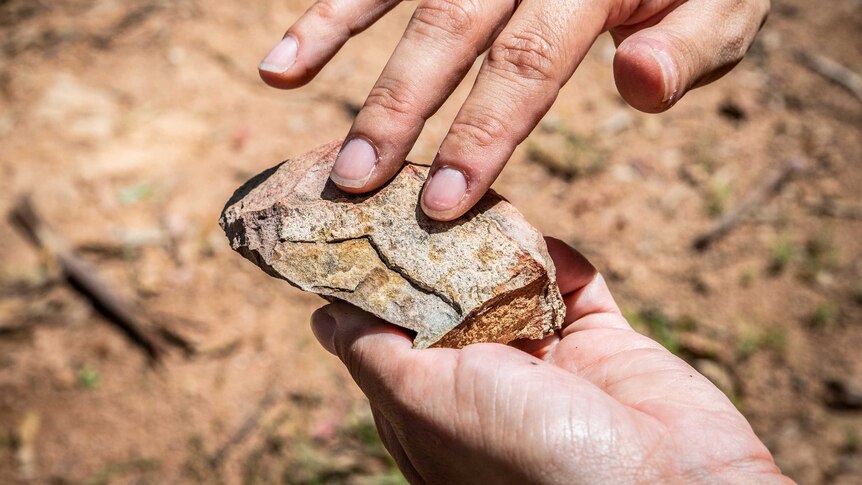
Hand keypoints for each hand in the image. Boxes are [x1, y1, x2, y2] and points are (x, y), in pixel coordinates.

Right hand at [259, 0, 768, 220]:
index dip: (482, 133)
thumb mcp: (723, 6)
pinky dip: (337, 6)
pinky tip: (293, 45)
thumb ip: (689, 47)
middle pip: (453, 26)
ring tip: (280, 82)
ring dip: (340, 37)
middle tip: (355, 181)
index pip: (530, 63)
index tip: (440, 204)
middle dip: (400, 105)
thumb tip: (634, 82)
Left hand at [309, 238, 791, 483]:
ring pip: (511, 285)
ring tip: (483, 206)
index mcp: (433, 410)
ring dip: (501, 248)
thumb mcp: (429, 403)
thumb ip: (375, 355)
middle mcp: (485, 388)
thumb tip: (323, 316)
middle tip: (420, 190)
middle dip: (437, 251)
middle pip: (449, 300)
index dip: (372, 281)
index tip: (358, 223)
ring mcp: (547, 367)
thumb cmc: (529, 457)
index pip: (388, 333)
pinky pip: (576, 287)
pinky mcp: (603, 348)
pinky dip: (563, 263)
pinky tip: (549, 248)